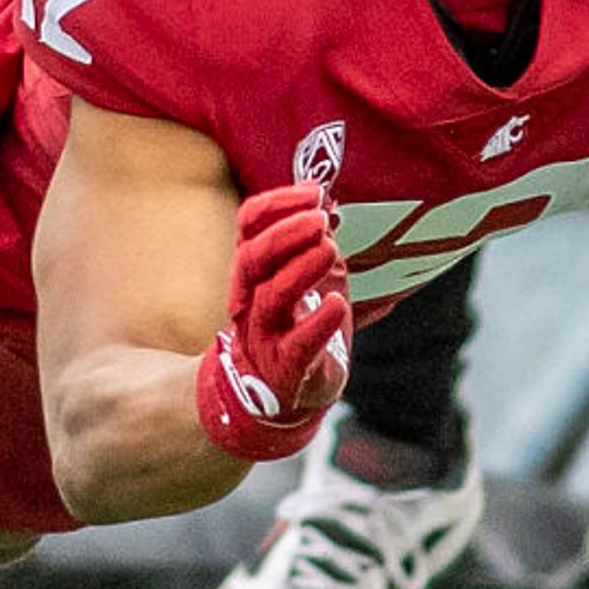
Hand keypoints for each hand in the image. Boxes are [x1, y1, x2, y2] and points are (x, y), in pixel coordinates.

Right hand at [193, 183, 352, 464]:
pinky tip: (339, 305)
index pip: (248, 224)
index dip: (278, 203)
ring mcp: (265, 335)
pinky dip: (317, 324)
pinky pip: (297, 346)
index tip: (316, 192)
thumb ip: (318, 244)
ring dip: (300, 269)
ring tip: (331, 248)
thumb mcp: (310, 278)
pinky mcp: (287, 369)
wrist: (285, 396)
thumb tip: (331, 202)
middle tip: (322, 219)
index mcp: (253, 269)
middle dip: (285, 233)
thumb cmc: (300, 328)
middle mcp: (250, 298)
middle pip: (252, 257)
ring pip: (270, 297)